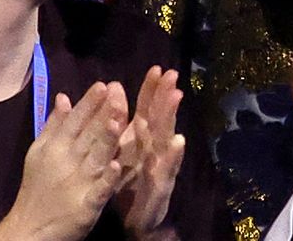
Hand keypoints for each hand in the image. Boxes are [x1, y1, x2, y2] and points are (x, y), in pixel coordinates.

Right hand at [0, 82, 127, 240]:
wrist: (28, 230)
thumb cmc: (38, 187)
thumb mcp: (40, 153)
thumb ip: (53, 125)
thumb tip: (63, 96)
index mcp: (56, 148)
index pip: (74, 121)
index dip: (89, 103)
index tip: (103, 84)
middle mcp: (66, 162)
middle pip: (88, 135)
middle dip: (102, 113)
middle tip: (117, 91)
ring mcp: (77, 184)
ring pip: (95, 158)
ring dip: (105, 140)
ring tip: (117, 120)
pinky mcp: (85, 206)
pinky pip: (98, 191)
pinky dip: (106, 180)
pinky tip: (116, 167)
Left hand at [111, 68, 186, 239]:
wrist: (131, 224)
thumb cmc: (126, 185)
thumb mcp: (120, 150)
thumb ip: (118, 121)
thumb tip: (114, 87)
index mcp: (141, 142)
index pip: (146, 111)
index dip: (151, 90)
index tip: (156, 68)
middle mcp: (153, 151)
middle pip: (160, 120)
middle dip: (165, 97)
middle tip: (172, 75)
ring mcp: (160, 168)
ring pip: (166, 140)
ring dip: (171, 118)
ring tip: (176, 97)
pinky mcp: (161, 187)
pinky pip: (167, 170)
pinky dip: (173, 156)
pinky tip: (178, 142)